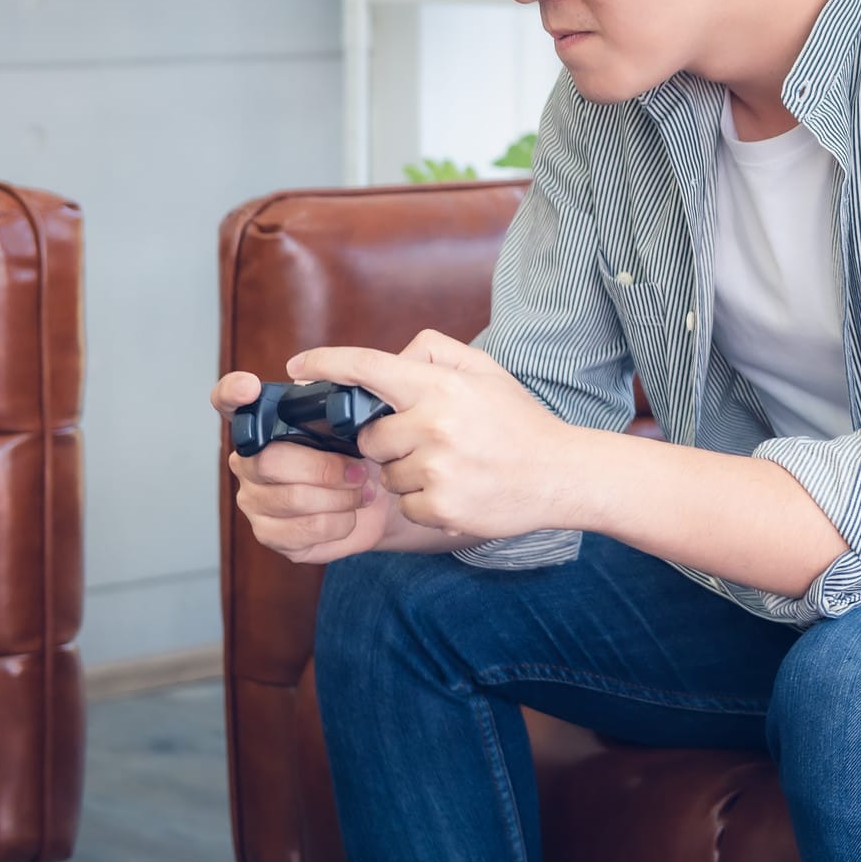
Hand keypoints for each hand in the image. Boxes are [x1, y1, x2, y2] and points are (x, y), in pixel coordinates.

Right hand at [215, 370, 394, 564]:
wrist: (378, 504)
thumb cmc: (360, 458)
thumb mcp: (356, 425)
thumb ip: (338, 402)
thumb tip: (327, 384)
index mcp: (266, 426)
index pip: (229, 401)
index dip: (232, 393)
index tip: (249, 387)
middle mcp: (249, 461)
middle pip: (270, 461)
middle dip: (325, 469)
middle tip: (358, 471)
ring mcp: (254, 499)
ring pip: (292, 499)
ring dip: (339, 497)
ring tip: (360, 492)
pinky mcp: (269, 533)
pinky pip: (302, 530)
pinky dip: (338, 523)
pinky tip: (348, 515)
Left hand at [285, 330, 580, 540]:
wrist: (562, 474)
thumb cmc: (521, 422)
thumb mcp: (487, 371)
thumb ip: (437, 353)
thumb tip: (393, 356)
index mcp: (441, 387)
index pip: (368, 368)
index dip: (326, 363)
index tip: (298, 366)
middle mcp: (434, 426)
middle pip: (369, 437)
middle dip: (388, 442)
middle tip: (430, 442)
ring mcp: (437, 470)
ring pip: (386, 475)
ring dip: (408, 475)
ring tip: (453, 468)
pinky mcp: (441, 507)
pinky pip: (405, 507)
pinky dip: (425, 503)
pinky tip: (458, 492)